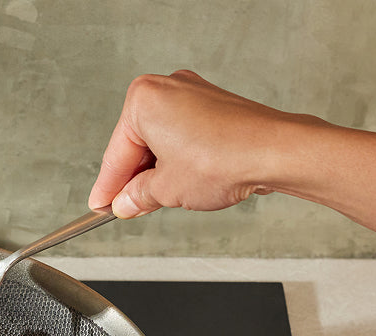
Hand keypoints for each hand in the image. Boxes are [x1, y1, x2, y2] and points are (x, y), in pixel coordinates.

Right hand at [87, 70, 316, 217]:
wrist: (275, 152)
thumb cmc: (223, 159)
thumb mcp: (165, 189)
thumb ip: (137, 196)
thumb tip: (126, 202)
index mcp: (143, 100)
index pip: (116, 154)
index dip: (107, 187)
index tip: (101, 205)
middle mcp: (167, 88)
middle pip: (137, 144)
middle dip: (134, 178)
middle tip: (128, 207)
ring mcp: (194, 94)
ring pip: (161, 140)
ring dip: (157, 170)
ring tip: (157, 200)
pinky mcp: (216, 105)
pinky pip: (184, 134)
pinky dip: (178, 158)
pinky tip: (179, 182)